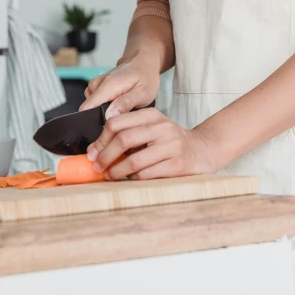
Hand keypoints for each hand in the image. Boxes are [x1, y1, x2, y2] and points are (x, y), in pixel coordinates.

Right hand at [79, 51, 159, 117]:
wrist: (143, 62)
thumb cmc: (145, 78)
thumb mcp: (143, 93)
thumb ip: (125, 103)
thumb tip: (108, 116)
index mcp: (108, 85)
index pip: (87, 108)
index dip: (93, 122)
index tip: (105, 129)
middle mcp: (97, 84)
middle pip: (88, 110)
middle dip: (101, 119)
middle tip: (120, 119)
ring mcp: (95, 85)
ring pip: (91, 108)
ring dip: (103, 113)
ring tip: (121, 110)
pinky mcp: (95, 87)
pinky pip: (94, 103)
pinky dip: (103, 107)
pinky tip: (116, 104)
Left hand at [86, 107, 217, 179]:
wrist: (202, 149)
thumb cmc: (169, 141)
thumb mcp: (152, 128)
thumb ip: (129, 133)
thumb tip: (96, 149)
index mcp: (152, 115)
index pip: (118, 122)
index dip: (101, 139)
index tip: (92, 152)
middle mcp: (162, 127)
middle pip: (124, 139)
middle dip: (105, 155)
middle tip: (97, 166)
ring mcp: (171, 146)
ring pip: (134, 160)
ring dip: (116, 171)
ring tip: (109, 176)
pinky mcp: (177, 164)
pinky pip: (146, 174)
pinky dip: (133, 179)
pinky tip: (129, 180)